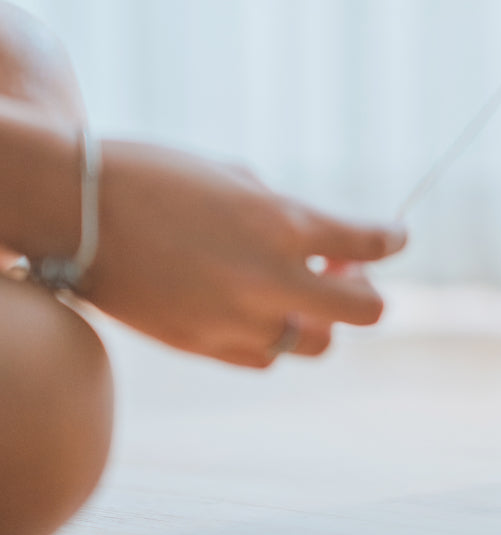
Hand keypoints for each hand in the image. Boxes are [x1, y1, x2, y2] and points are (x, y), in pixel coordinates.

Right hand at [83, 141, 405, 367]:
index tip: (395, 236)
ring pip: (314, 343)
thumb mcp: (236, 179)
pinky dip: (271, 337)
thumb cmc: (154, 176)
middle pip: (363, 312)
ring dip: (318, 319)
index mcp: (283, 223)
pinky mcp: (203, 346)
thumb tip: (324, 244)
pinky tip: (254, 311)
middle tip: (347, 273)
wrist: (71, 208)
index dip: (392, 239)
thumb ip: (288, 214)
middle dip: (366, 292)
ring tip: (297, 293)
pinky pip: (264, 358)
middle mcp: (270, 279)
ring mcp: (237, 319)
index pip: (371, 243)